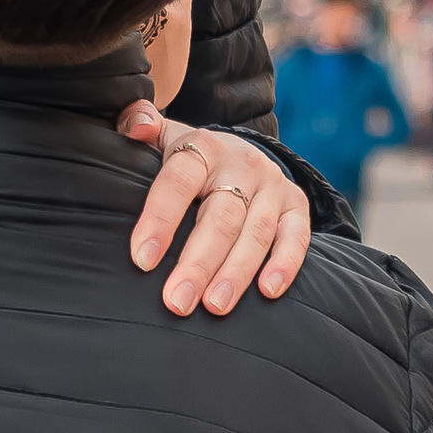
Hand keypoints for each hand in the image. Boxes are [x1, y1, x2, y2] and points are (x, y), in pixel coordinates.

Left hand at [120, 112, 312, 314]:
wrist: (238, 154)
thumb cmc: (188, 160)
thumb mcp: (162, 137)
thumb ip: (139, 124)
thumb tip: (135, 127)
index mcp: (203, 147)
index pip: (179, 182)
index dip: (160, 219)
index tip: (143, 259)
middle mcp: (242, 164)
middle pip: (221, 216)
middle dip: (198, 262)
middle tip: (177, 301)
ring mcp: (272, 186)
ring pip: (256, 232)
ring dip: (236, 273)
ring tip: (214, 307)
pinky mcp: (297, 205)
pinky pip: (297, 236)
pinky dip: (285, 263)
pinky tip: (268, 292)